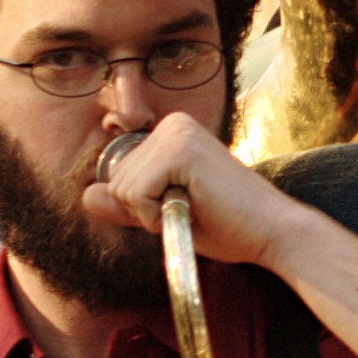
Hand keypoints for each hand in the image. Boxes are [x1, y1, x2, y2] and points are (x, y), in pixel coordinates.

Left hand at [83, 112, 305, 270]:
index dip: (145, 205)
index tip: (188, 205)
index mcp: (171, 132)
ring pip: (122, 188)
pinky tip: (194, 210)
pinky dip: (157, 214)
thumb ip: (127, 206)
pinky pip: (135, 193)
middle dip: (146, 209)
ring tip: (196, 210)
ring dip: (153, 214)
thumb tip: (86, 196)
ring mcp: (177, 133)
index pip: (120, 175)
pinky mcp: (180, 151)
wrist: (270, 233)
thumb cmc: (228, 226)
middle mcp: (173, 124)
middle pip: (116, 180)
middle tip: (194, 210)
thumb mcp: (167, 215)